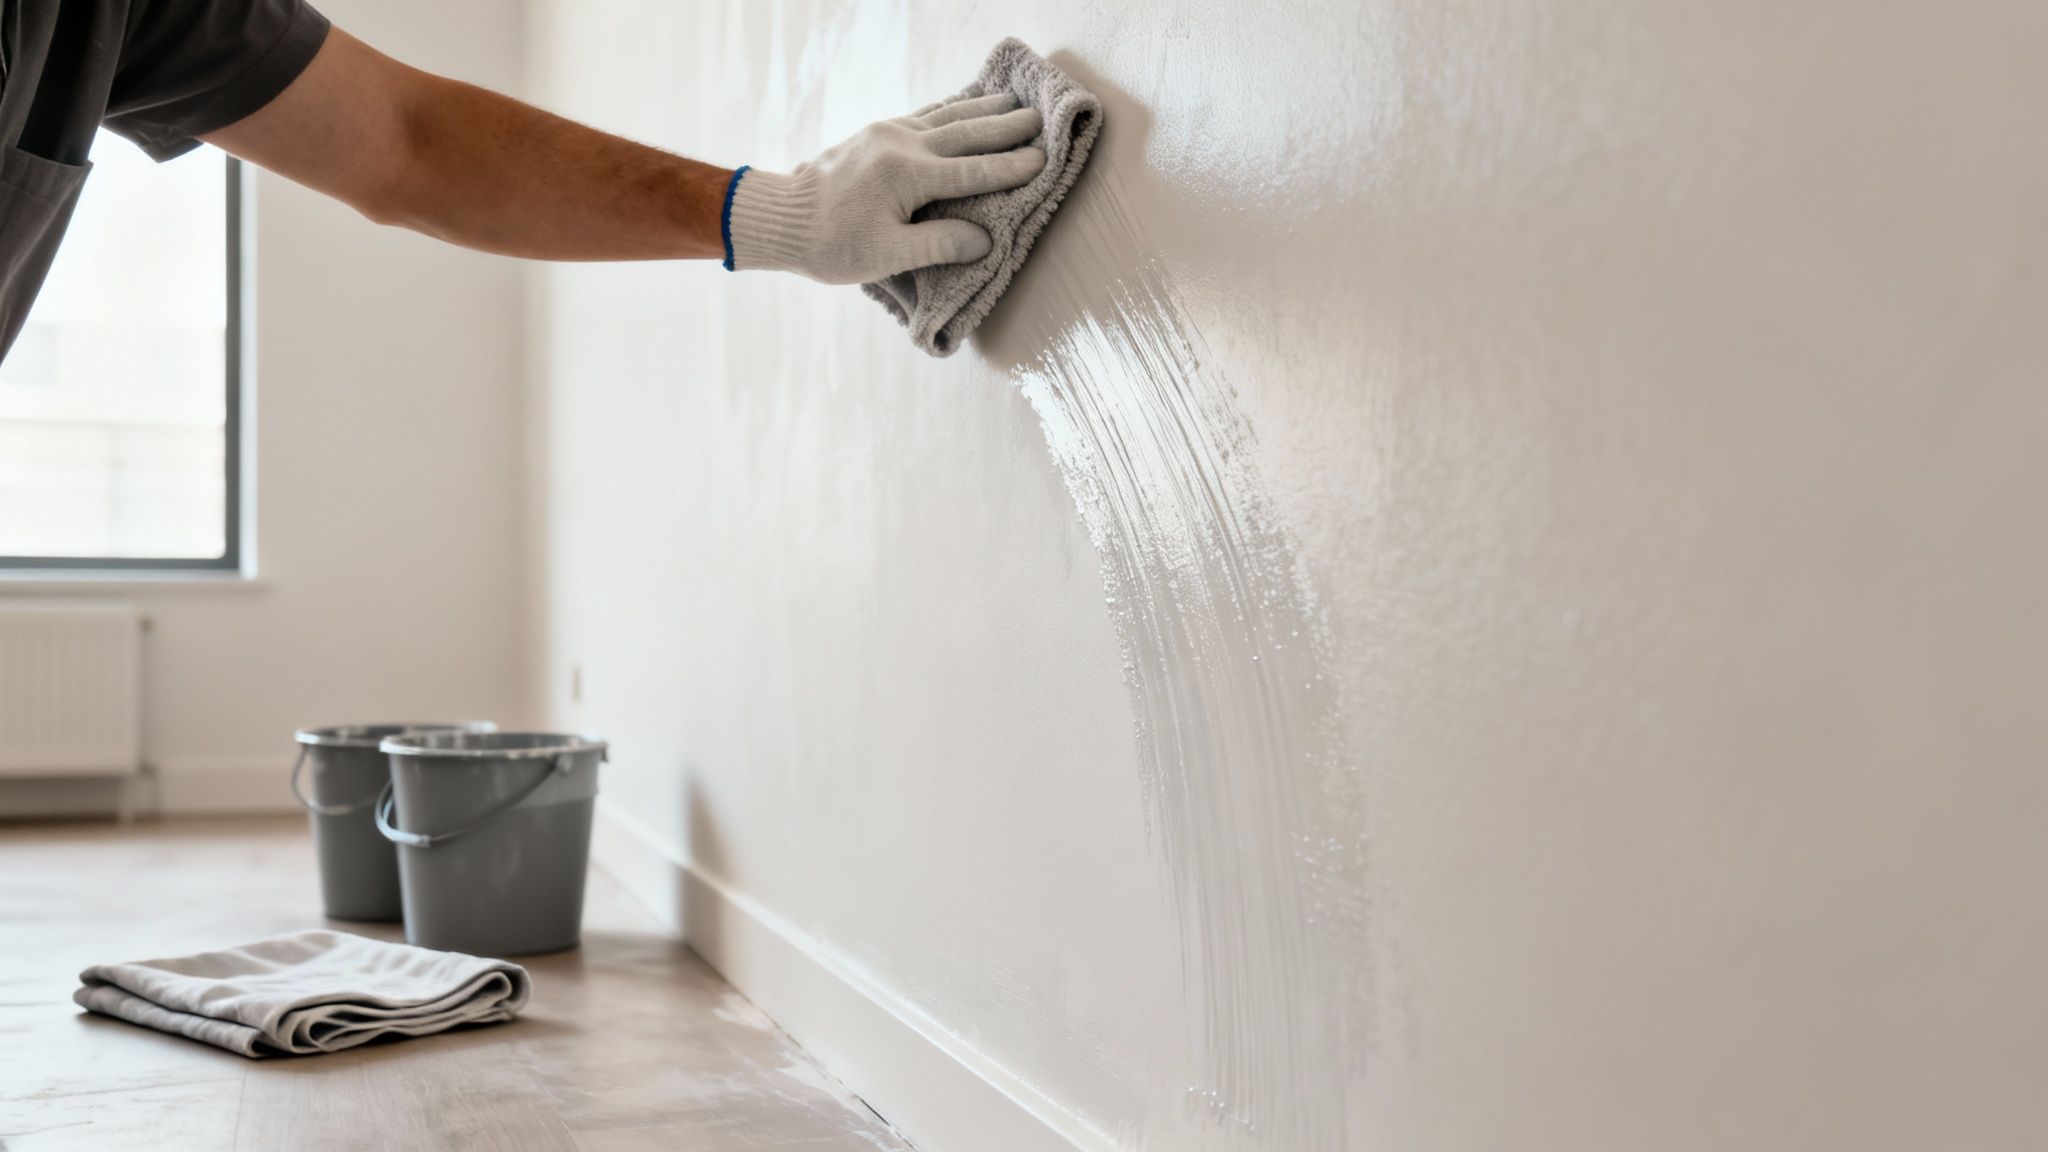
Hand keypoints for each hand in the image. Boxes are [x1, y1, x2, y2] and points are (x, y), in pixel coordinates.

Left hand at [725, 93, 1045, 283]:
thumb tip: (985, 240)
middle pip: (966, 133)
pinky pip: (925, 115)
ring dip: (982, 110)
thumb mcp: (886, 255)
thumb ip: (939, 245)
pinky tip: (965, 105)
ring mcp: (887, 133)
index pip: (973, 171)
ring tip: (1013, 102)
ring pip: (946, 116)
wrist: (782, 217)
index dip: (1010, 168)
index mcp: (907, 174)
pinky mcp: (876, 134)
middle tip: (1039, 120)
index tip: (1043, 161)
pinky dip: (951, 108)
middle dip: (1005, 128)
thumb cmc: (832, 244)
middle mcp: (901, 144)